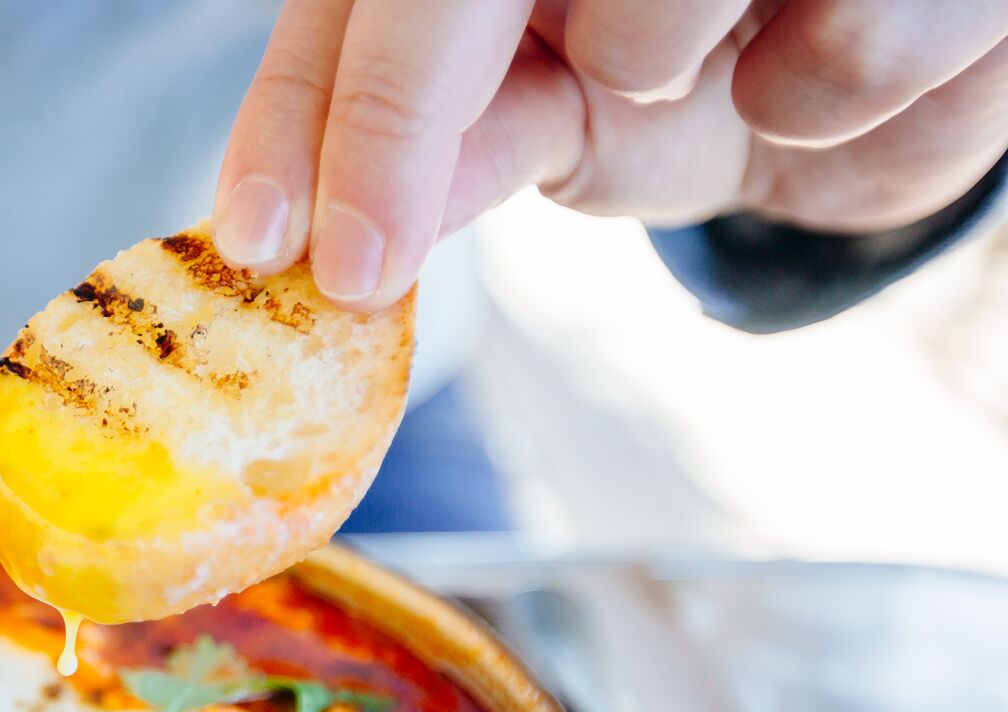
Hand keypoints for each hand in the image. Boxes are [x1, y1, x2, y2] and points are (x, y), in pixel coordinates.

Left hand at [213, 0, 1007, 310]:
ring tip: (715, 57)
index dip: (299, 119)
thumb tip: (336, 238)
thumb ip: (456, 140)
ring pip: (643, 33)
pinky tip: (812, 46)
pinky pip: (828, 58)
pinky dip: (816, 93)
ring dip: (661, 83)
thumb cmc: (684, 71)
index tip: (261, 242)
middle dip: (391, 131)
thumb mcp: (552, 113)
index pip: (358, 5)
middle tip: (357, 266)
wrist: (870, 54)